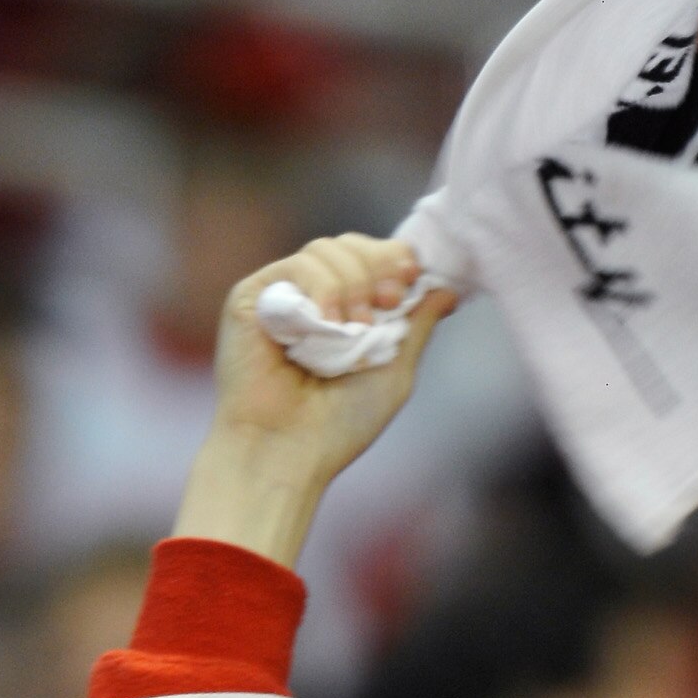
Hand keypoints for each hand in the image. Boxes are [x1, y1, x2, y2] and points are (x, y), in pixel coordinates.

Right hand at [174, 234, 457, 566]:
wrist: (287, 451)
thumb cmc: (338, 425)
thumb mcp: (393, 370)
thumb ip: (416, 325)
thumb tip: (446, 287)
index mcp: (343, 312)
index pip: (371, 258)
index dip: (393, 259)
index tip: (409, 281)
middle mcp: (311, 299)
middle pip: (350, 245)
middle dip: (378, 266)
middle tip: (387, 303)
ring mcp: (280, 295)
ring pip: (326, 250)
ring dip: (352, 283)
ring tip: (352, 329)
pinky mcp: (251, 297)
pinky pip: (297, 266)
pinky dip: (323, 290)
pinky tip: (327, 323)